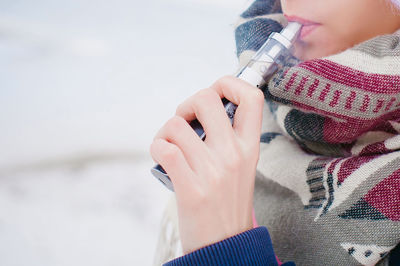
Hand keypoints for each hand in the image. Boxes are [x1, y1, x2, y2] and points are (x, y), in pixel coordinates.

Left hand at [150, 76, 263, 253]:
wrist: (226, 245)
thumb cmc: (227, 202)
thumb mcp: (241, 167)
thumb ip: (228, 138)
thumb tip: (201, 109)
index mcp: (249, 147)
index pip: (251, 96)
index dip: (229, 83)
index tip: (214, 94)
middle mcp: (234, 154)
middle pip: (206, 98)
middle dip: (187, 103)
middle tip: (185, 121)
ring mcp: (213, 170)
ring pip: (176, 124)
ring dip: (165, 132)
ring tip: (169, 146)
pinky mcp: (191, 187)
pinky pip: (165, 148)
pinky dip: (156, 148)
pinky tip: (162, 157)